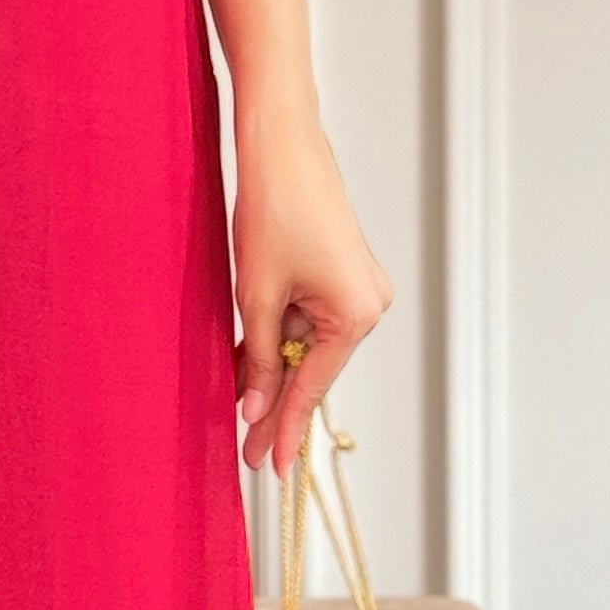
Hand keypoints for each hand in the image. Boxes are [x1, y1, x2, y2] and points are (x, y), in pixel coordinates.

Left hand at [230, 102, 391, 475]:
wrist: (279, 144)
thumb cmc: (271, 208)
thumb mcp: (256, 295)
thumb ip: (257, 356)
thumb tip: (254, 407)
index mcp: (357, 314)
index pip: (313, 387)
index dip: (284, 428)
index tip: (268, 466)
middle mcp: (369, 305)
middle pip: (313, 369)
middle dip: (277, 405)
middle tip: (249, 452)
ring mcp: (359, 289)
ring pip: (307, 345)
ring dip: (273, 370)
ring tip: (240, 411)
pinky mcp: (343, 273)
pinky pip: (309, 320)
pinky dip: (280, 338)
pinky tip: (250, 364)